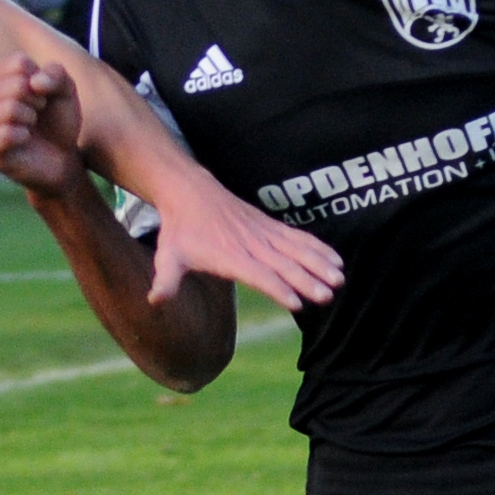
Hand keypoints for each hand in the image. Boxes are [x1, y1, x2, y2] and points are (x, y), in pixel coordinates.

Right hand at [0, 57, 89, 200]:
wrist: (60, 159)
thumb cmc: (57, 121)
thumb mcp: (65, 91)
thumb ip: (56, 74)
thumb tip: (33, 83)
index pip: (18, 63)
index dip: (39, 79)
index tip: (42, 95)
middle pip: (15, 85)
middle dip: (37, 100)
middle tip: (38, 113)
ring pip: (8, 109)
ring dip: (30, 117)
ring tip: (31, 125)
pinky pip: (5, 134)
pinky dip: (24, 135)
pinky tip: (25, 140)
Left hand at [145, 170, 343, 311]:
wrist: (189, 192)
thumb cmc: (179, 230)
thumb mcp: (168, 256)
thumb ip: (165, 280)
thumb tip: (154, 300)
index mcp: (229, 256)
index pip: (258, 274)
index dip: (277, 288)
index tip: (296, 303)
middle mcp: (251, 244)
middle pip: (284, 264)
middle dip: (307, 280)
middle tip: (327, 295)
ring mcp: (263, 233)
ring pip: (297, 249)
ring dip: (319, 264)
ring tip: (340, 279)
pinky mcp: (270, 226)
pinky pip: (298, 237)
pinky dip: (318, 247)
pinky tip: (336, 259)